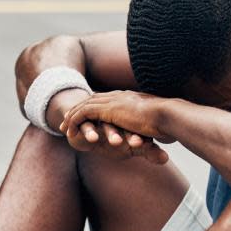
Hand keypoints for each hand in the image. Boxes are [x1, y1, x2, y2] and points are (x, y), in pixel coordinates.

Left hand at [60, 91, 175, 162]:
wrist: (166, 116)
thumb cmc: (167, 122)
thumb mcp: (155, 124)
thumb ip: (150, 127)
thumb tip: (156, 134)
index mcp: (129, 98)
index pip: (107, 99)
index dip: (95, 107)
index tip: (87, 116)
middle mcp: (119, 96)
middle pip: (92, 99)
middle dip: (79, 108)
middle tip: (67, 119)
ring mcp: (113, 101)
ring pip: (84, 105)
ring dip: (72, 116)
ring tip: (63, 127)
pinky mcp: (107, 110)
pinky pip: (84, 113)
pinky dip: (75, 121)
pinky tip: (69, 132)